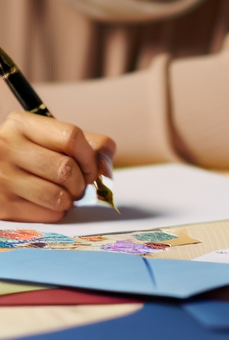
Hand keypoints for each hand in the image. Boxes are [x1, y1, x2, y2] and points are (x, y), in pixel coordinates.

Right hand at [0, 111, 115, 221]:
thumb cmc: (28, 155)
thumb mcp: (49, 139)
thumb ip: (86, 144)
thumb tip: (107, 164)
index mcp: (22, 125)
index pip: (71, 137)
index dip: (90, 156)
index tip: (93, 168)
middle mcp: (6, 148)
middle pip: (65, 168)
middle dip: (82, 182)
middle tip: (80, 185)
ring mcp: (0, 178)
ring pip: (57, 195)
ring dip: (71, 199)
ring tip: (67, 195)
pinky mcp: (0, 206)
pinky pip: (45, 214)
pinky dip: (56, 212)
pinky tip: (49, 204)